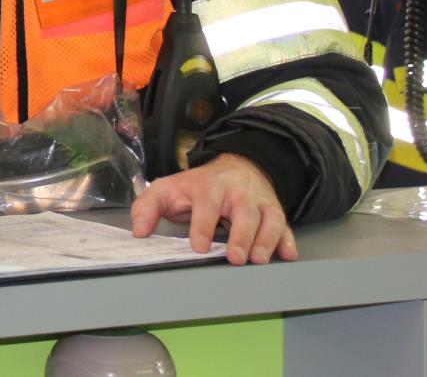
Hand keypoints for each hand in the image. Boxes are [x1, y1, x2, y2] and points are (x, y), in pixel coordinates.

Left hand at [130, 153, 296, 265]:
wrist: (234, 167)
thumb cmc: (198, 186)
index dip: (203, 226)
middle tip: (236, 258)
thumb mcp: (168, 190)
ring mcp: (259, 203)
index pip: (206, 205)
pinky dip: (288, 240)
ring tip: (259, 260)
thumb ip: (147, 207)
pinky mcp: (274, 212)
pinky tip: (288, 255)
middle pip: (244, 212)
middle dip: (241, 235)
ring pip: (269, 218)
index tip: (200, 246)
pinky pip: (286, 226)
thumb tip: (138, 231)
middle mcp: (237, 194)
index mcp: (208, 188)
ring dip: (266, 239)